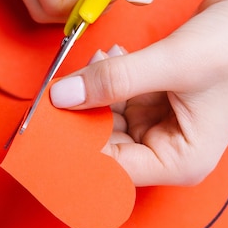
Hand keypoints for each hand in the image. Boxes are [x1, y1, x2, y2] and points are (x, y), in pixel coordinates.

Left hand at [50, 0, 227, 185]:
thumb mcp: (175, 63)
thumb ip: (116, 80)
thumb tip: (64, 96)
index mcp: (179, 160)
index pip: (114, 170)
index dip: (79, 154)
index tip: (49, 134)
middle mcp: (168, 148)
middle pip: (108, 146)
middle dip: (84, 119)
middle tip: (58, 95)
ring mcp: (162, 123)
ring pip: (110, 118)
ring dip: (96, 92)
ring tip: (94, 62)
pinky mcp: (157, 98)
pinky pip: (120, 96)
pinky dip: (110, 78)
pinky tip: (110, 57)